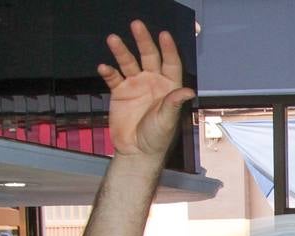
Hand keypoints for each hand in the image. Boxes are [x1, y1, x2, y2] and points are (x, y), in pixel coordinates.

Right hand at [99, 21, 195, 159]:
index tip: (164, 35)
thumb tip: (190, 90)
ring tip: (113, 39)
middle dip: (143, 41)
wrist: (136, 151)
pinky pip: (113, 77)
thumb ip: (175, 103)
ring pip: (128, 62)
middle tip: (137, 25)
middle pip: (149, 56)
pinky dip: (108, 71)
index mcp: (168, 87)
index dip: (168, 49)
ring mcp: (135, 85)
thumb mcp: (168, 120)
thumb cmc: (157, 137)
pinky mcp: (120, 92)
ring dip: (121, 51)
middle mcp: (152, 82)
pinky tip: (104, 67)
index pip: (170, 63)